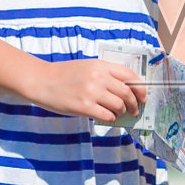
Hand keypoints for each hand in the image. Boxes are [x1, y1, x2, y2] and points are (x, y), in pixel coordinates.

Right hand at [26, 59, 145, 123]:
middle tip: (134, 110)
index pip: (129, 75)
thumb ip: (105, 74)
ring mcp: (92, 92)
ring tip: (117, 114)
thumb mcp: (87, 67)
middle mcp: (99, 78)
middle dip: (134, 104)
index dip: (140, 88)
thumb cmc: (64, 75)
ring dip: (122, 112)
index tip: (143, 96)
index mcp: (101, 66)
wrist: (41, 81)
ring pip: (119, 106)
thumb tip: (126, 90)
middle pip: (127, 93)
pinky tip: (106, 117)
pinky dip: (111, 119)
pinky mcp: (84, 107)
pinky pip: (107, 116)